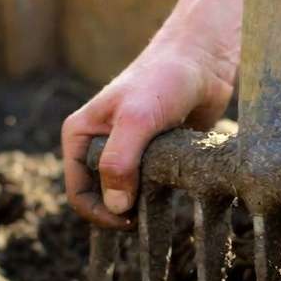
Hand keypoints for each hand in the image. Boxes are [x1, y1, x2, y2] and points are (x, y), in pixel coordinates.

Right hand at [62, 35, 235, 229]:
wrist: (202, 60)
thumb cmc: (165, 79)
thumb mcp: (137, 119)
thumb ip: (120, 161)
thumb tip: (115, 207)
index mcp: (80, 135)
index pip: (77, 192)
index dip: (99, 213)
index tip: (129, 220)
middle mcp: (98, 144)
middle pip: (100, 197)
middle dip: (120, 211)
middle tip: (148, 214)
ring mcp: (125, 151)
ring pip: (126, 194)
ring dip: (142, 203)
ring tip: (163, 197)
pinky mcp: (152, 155)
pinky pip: (149, 186)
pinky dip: (160, 192)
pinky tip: (176, 186)